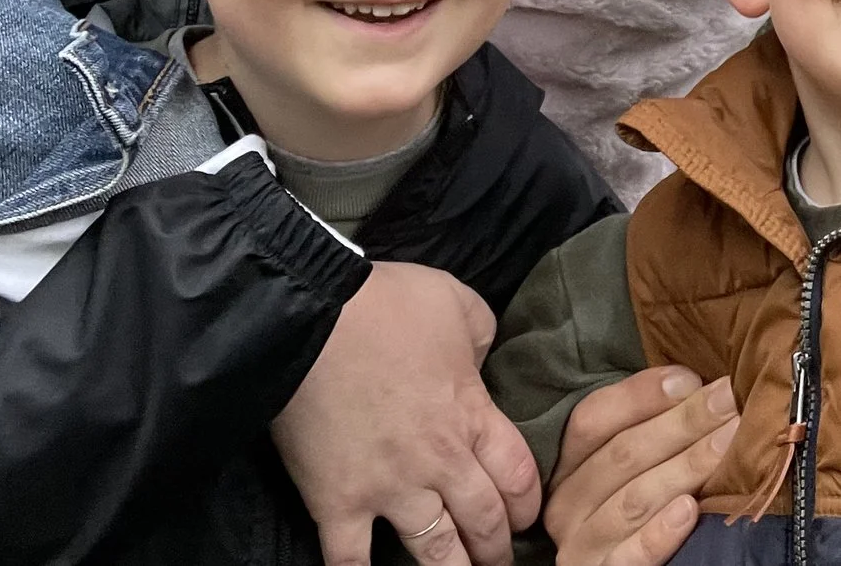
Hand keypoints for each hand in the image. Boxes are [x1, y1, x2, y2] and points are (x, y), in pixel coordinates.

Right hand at [273, 261, 540, 565]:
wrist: (313, 316)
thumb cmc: (388, 304)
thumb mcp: (457, 301)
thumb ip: (482, 334)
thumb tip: (481, 358)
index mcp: (471, 414)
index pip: (518, 476)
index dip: (527, 503)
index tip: (525, 518)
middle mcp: (439, 462)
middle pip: (483, 522)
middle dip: (495, 549)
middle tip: (497, 561)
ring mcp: (389, 488)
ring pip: (434, 552)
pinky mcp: (337, 503)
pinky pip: (351, 560)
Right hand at [545, 366, 738, 565]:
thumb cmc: (634, 503)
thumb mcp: (628, 465)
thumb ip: (646, 427)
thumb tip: (692, 383)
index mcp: (566, 466)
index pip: (592, 418)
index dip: (640, 395)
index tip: (690, 379)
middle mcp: (565, 503)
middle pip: (622, 453)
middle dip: (682, 422)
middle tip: (729, 399)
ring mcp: (581, 545)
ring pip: (634, 499)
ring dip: (686, 465)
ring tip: (728, 441)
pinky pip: (632, 555)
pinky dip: (660, 533)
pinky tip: (690, 509)